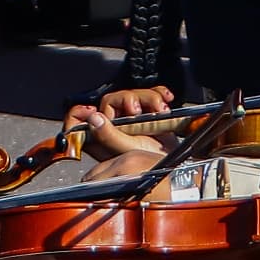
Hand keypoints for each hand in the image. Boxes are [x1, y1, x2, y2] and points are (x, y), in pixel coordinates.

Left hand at [63, 90, 178, 176]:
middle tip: (137, 110)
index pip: (79, 121)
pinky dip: (158, 94)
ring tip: (159, 109)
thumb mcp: (128, 152)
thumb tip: (93, 119)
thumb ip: (109, 136)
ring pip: (131, 95)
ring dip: (148, 98)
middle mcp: (113, 127)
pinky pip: (150, 95)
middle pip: (110, 101)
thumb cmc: (154, 166)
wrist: (180, 165)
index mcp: (101, 138)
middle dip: (127, 100)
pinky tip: (164, 102)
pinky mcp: (149, 113)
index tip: (91, 110)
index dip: (79, 113)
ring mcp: (132, 119)